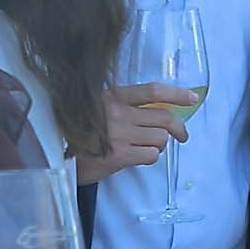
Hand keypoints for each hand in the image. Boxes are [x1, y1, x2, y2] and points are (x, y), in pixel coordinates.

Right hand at [80, 84, 194, 183]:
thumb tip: (162, 112)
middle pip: (164, 117)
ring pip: (160, 138)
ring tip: (144, 147)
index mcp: (113, 96)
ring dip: (159, 145)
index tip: (193, 98)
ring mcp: (119, 134)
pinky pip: (151, 155)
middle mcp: (117, 112)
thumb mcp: (99, 109)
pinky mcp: (119, 155)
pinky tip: (137, 157)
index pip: (153, 91)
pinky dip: (149, 157)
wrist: (56, 155)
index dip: (177, 94)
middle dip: (178, 128)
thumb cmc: (81, 131)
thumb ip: (126, 107)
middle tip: (181, 136)